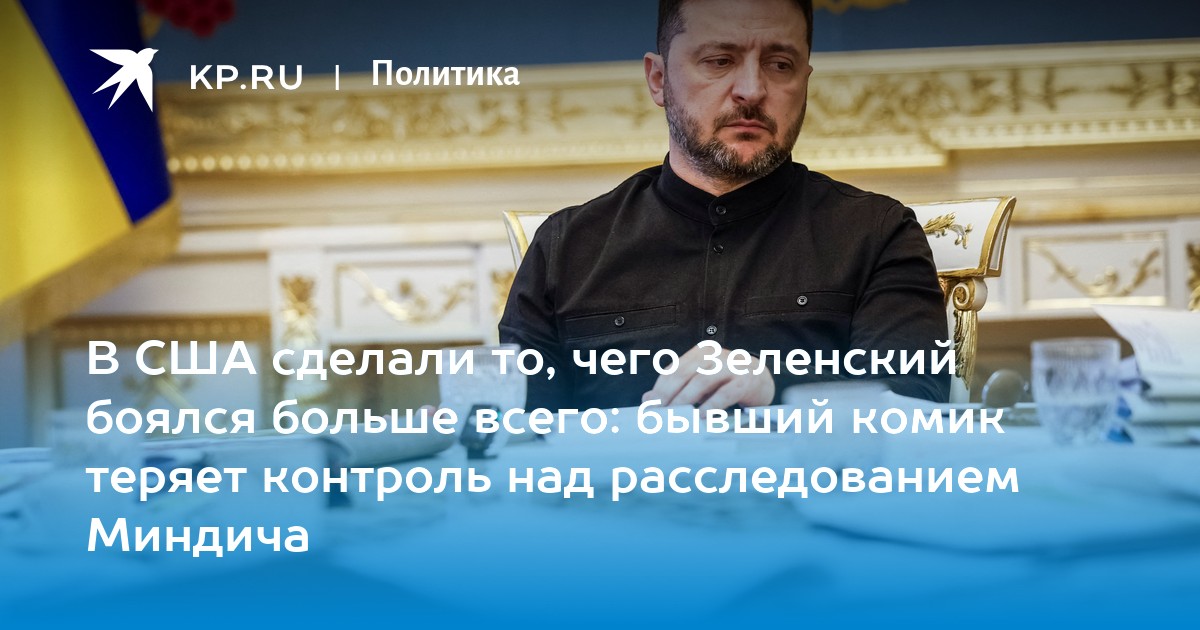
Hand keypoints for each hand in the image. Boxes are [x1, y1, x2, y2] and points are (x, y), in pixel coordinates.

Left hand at [642, 344, 774, 410]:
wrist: (762, 379)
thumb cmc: (726, 381)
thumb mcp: (701, 381)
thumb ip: (678, 387)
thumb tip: (648, 399)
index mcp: (700, 352)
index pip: (674, 369)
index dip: (660, 387)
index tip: (649, 404)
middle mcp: (715, 355)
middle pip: (684, 373)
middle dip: (668, 394)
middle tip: (658, 412)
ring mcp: (731, 366)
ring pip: (702, 381)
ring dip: (687, 400)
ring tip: (677, 416)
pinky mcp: (745, 380)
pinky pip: (725, 393)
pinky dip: (712, 405)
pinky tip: (702, 417)